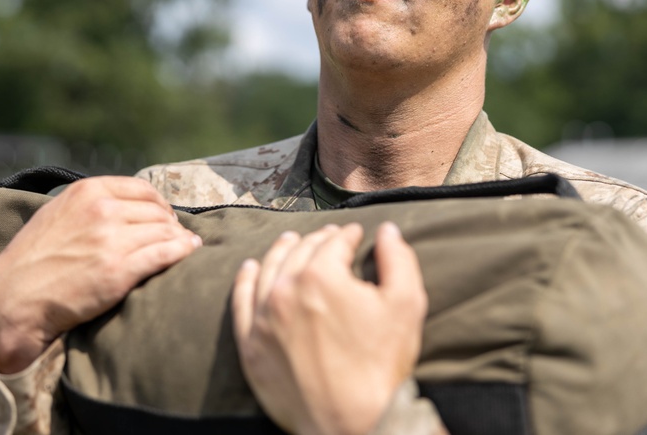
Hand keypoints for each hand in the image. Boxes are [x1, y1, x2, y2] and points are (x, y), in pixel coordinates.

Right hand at [0, 176, 201, 372]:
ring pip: (164, 231)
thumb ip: (90, 203)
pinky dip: (182, 251)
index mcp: (87, 192)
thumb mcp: (57, 214)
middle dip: (169, 224)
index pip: (142, 190)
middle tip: (175, 237)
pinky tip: (189, 252)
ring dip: (179, 239)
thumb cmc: (32, 260)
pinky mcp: (119, 271)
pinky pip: (165, 254)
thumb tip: (128, 204)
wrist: (13, 301)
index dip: (159, 204)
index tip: (164, 217)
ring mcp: (111, 240)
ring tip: (184, 247)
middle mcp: (101, 210)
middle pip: (157, 212)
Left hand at [232, 222, 426, 434]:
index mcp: (321, 276)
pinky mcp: (250, 344)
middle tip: (329, 237)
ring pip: (268, 270)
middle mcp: (285, 291)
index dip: (348, 235)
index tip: (354, 234)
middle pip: (300, 252)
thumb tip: (386, 230)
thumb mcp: (406, 305)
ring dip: (282, 251)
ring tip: (291, 242)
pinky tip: (250, 268)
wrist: (352, 424)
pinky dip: (245, 280)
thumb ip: (397, 259)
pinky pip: (241, 301)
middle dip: (318, 241)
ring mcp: (263, 318)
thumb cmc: (382, 367)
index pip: (333, 242)